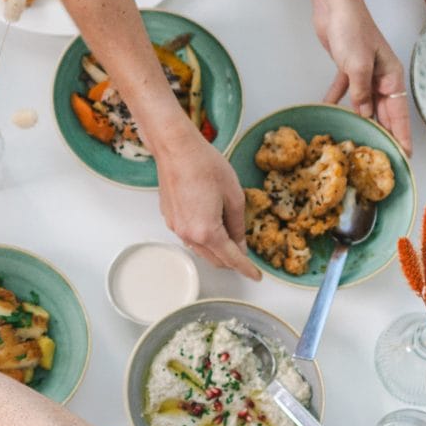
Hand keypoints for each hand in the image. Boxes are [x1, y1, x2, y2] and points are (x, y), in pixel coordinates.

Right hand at [152, 132, 260, 279]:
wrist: (176, 149)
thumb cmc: (204, 165)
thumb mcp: (234, 195)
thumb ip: (238, 225)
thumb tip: (240, 243)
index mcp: (207, 231)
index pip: (231, 258)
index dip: (246, 268)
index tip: (255, 275)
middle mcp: (188, 235)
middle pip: (214, 259)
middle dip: (231, 261)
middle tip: (246, 254)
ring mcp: (176, 228)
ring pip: (201, 250)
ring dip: (216, 249)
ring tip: (230, 235)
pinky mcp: (170, 219)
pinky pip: (189, 237)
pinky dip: (203, 238)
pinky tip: (212, 223)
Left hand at [313, 0, 413, 159]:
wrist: (336, 7)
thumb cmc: (353, 30)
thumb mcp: (358, 66)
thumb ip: (362, 94)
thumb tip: (365, 116)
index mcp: (391, 77)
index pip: (399, 113)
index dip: (402, 134)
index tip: (405, 155)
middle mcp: (381, 77)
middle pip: (383, 112)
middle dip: (383, 133)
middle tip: (381, 156)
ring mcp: (365, 73)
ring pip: (364, 104)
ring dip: (361, 120)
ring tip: (359, 141)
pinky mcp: (347, 68)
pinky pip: (345, 90)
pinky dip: (337, 100)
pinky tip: (331, 111)